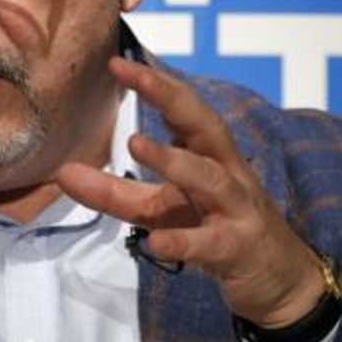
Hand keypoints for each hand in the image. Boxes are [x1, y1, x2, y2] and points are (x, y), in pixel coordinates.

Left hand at [57, 56, 324, 330]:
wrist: (280, 279)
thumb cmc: (216, 229)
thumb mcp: (162, 209)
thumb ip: (113, 192)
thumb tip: (61, 173)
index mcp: (209, 154)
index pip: (184, 109)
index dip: (154, 83)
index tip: (116, 61)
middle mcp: (227, 172)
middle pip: (205, 126)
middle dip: (170, 96)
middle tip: (132, 73)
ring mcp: (236, 209)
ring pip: (210, 179)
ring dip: (174, 160)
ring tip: (135, 143)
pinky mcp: (237, 249)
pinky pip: (209, 243)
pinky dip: (182, 242)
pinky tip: (154, 244)